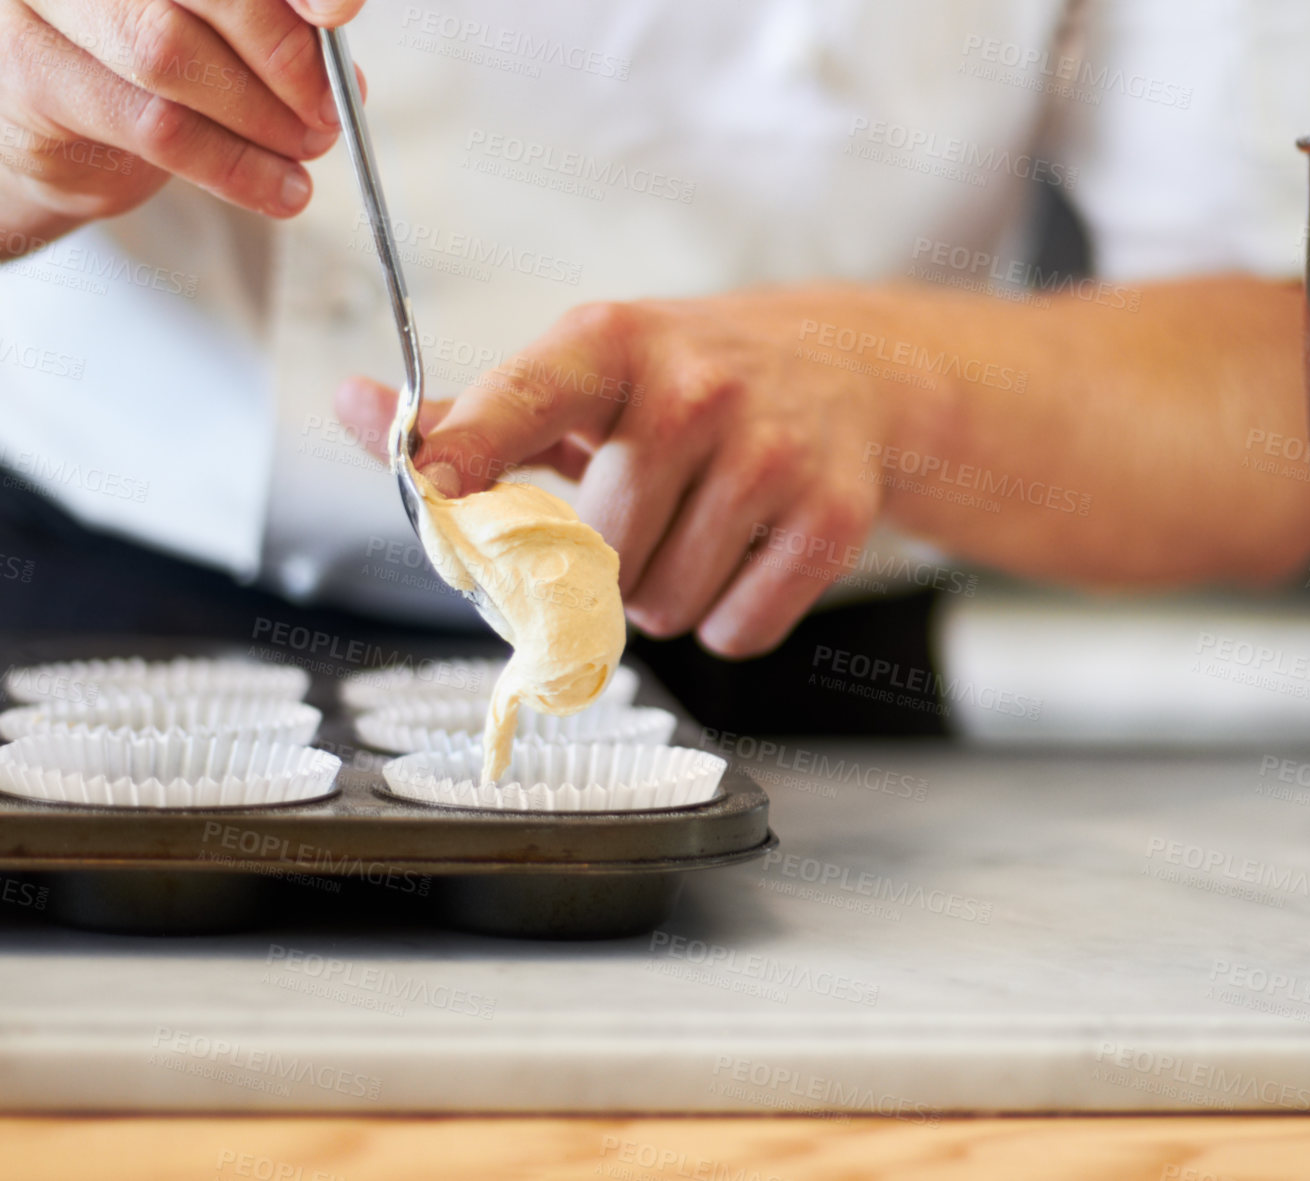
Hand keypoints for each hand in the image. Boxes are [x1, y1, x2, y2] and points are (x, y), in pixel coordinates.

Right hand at [0, 0, 365, 251]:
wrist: (62, 138)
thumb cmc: (144, 71)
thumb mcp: (218, 34)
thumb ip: (272, 23)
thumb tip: (336, 39)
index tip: (337, 15)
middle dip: (282, 55)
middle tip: (327, 109)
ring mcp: (48, 5)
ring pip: (172, 56)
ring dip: (262, 118)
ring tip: (306, 149)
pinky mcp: (38, 76)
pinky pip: (158, 128)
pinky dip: (236, 167)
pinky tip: (280, 189)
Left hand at [337, 292, 912, 658]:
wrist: (846, 370)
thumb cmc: (686, 381)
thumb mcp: (585, 378)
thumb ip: (473, 414)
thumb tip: (355, 407)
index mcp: (610, 344)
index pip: (528, 398)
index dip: (476, 447)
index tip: (435, 480)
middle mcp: (695, 388)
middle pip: (594, 555)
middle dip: (606, 565)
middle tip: (645, 516)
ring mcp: (771, 452)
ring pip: (662, 606)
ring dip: (667, 595)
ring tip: (699, 529)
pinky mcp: (831, 518)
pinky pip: (735, 631)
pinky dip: (729, 619)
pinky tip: (748, 554)